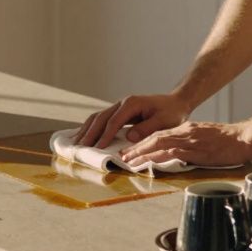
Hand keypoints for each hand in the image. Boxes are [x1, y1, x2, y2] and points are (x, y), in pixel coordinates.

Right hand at [72, 93, 190, 149]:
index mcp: (131, 104)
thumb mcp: (164, 121)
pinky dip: (91, 127)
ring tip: (76, 143)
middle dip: (89, 133)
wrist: (175, 103)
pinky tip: (84, 135)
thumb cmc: (172, 112)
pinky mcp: (119, 113)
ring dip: (86, 130)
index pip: (114, 121)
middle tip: (80, 147)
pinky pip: (102, 120)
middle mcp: (122, 103)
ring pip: (97, 117)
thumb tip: (129, 137)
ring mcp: (119, 107)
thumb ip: (147, 129)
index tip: (98, 147)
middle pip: (101, 118)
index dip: (105, 135)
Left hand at [120, 121, 251, 167]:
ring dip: (143, 153)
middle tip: (123, 156)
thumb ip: (189, 142)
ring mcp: (190, 141)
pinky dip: (159, 157)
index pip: (159, 134)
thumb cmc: (227, 140)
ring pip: (160, 145)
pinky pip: (174, 153)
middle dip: (137, 148)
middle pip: (154, 138)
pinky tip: (150, 162)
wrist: (244, 137)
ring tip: (130, 161)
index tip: (131, 150)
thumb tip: (176, 152)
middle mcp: (184, 133)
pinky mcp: (196, 151)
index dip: (142, 142)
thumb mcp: (204, 137)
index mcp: (186, 129)